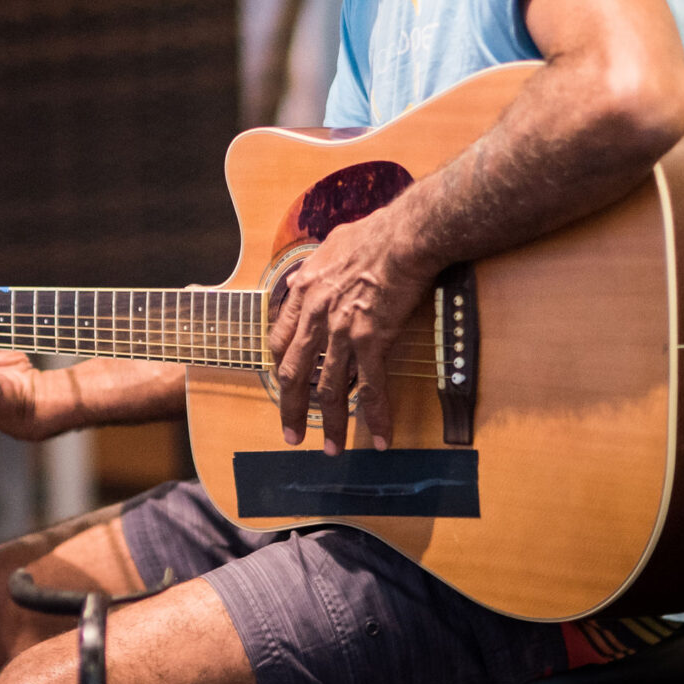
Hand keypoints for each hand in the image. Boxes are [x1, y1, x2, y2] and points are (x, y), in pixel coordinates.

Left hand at [265, 219, 440, 453]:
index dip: (281, 368)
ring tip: (330, 448)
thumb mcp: (330, 246)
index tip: (286, 384)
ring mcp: (342, 332)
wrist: (403, 237)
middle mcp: (316, 317)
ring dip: (330, 423)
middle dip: (291, 409)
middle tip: (291, 434)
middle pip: (295, 374)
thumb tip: (309, 272)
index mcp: (303, 293)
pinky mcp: (372, 341)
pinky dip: (376, 417)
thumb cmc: (373, 234)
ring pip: (331, 389)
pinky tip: (379, 438)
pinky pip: (372, 388)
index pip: (280, 341)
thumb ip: (315, 267)